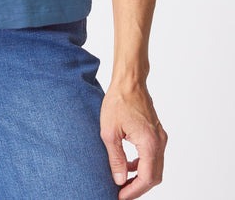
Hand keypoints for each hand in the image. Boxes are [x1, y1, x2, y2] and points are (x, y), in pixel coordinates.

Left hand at [100, 81, 167, 198]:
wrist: (129, 81)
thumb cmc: (118, 101)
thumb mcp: (109, 132)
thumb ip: (116, 158)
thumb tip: (119, 179)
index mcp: (149, 143)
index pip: (146, 178)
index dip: (133, 191)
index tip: (120, 196)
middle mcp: (159, 142)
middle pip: (154, 176)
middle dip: (138, 187)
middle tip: (121, 192)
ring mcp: (160, 137)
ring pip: (155, 167)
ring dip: (140, 177)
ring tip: (122, 181)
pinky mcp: (157, 133)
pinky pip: (153, 156)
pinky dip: (142, 165)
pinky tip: (128, 164)